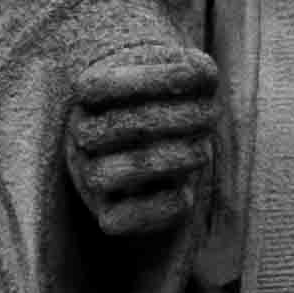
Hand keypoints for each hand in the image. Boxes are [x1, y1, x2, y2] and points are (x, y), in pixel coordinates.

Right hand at [65, 50, 219, 242]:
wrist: (159, 146)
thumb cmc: (171, 101)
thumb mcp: (185, 77)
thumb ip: (197, 71)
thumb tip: (201, 75)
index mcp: (89, 97)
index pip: (99, 86)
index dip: (145, 79)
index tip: (190, 75)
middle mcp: (81, 135)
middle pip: (112, 128)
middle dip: (171, 119)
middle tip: (212, 113)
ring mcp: (89, 175)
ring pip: (107, 175)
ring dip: (163, 162)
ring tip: (202, 152)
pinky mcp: (108, 212)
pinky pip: (118, 221)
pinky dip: (155, 208)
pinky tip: (186, 190)